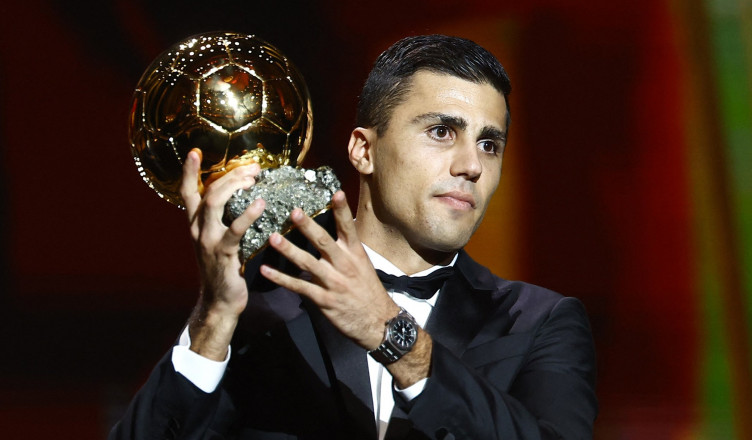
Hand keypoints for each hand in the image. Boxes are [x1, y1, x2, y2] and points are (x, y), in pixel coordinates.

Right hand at [180, 148, 265, 358]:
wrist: (220, 301)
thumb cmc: (224, 269)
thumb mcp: (219, 241)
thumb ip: (224, 221)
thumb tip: (246, 198)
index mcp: (196, 224)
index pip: (188, 193)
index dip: (190, 172)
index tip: (194, 151)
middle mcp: (197, 229)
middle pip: (208, 191)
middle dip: (230, 175)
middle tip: (252, 168)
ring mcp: (207, 241)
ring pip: (215, 203)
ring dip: (235, 186)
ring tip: (254, 178)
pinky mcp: (222, 253)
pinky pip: (234, 230)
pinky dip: (247, 215)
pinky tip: (260, 204)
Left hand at [259, 191, 399, 349]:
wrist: (378, 322)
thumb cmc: (369, 291)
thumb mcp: (363, 266)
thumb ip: (346, 250)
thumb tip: (335, 232)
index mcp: (355, 254)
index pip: (348, 228)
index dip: (342, 210)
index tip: (336, 192)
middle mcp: (344, 265)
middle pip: (324, 242)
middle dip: (308, 226)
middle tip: (293, 212)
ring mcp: (333, 283)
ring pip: (308, 263)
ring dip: (288, 250)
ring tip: (272, 238)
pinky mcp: (324, 300)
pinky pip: (299, 287)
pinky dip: (281, 279)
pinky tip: (266, 271)